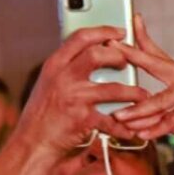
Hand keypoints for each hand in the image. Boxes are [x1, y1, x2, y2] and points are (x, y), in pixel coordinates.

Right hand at [12, 25, 144, 156]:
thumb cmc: (41, 114)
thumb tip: (90, 54)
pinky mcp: (82, 120)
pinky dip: (123, 127)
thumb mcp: (48, 82)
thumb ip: (66, 67)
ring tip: (142, 95)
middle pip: (97, 55)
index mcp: (55, 65)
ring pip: (113, 88)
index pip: (81, 37)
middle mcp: (63, 77)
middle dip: (119, 56)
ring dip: (133, 92)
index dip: (104, 31)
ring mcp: (74, 98)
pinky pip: (111, 121)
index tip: (120, 32)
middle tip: (128, 62)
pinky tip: (130, 130)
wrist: (32, 143)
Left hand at [109, 15, 173, 152]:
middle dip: (132, 55)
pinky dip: (156, 128)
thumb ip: (161, 114)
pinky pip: (171, 117)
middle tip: (113, 47)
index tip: (133, 20)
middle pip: (155, 63)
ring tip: (119, 117)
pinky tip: (143, 133)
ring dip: (137, 112)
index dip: (143, 38)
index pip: (159, 54)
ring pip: (159, 100)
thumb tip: (137, 118)